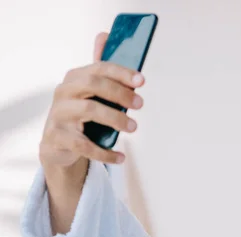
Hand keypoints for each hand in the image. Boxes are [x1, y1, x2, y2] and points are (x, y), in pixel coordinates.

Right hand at [39, 32, 144, 168]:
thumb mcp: (91, 93)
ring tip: (133, 128)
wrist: (58, 145)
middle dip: (119, 93)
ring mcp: (58, 115)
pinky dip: (105, 152)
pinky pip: (84, 145)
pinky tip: (121, 157)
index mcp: (74, 78)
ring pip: (88, 110)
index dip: (121, 73)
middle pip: (92, 84)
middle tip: (140, 105)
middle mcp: (63, 93)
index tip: (141, 81)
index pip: (98, 68)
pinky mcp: (57, 137)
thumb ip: (101, 69)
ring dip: (115, 119)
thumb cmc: (81, 114)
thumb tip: (105, 35)